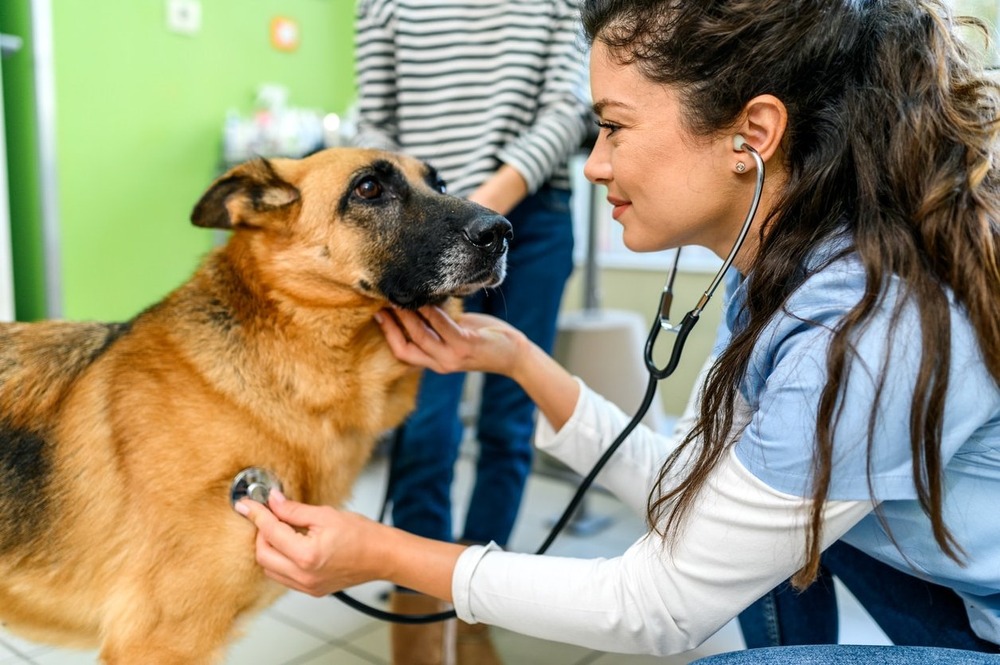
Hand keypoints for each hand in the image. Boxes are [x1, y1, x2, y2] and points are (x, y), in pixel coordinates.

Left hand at [236, 490, 381, 595]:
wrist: (382, 556)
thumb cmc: (362, 535)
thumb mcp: (326, 515)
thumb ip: (294, 510)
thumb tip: (273, 501)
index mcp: (307, 555)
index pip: (270, 532)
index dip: (257, 515)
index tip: (246, 504)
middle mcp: (303, 576)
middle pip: (263, 555)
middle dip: (260, 533)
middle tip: (267, 515)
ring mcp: (307, 586)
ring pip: (270, 569)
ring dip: (268, 548)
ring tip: (279, 529)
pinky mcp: (311, 590)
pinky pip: (283, 577)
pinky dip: (279, 560)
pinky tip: (289, 545)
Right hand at [375, 306, 527, 378]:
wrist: (514, 355)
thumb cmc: (484, 340)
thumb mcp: (455, 335)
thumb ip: (436, 326)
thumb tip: (417, 302)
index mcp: (435, 361)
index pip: (401, 351)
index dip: (386, 332)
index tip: (376, 312)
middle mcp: (440, 363)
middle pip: (404, 346)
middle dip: (390, 323)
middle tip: (382, 300)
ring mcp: (453, 356)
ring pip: (421, 336)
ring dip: (407, 315)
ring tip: (400, 296)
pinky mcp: (466, 346)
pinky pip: (443, 327)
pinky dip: (432, 312)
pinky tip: (426, 299)